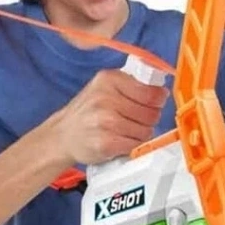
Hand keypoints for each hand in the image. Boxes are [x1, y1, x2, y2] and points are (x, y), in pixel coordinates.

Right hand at [50, 70, 168, 164]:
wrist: (62, 135)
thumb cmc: (88, 111)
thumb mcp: (105, 87)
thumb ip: (132, 86)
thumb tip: (162, 93)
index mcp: (109, 80)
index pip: (152, 93)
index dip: (158, 101)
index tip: (154, 104)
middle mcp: (106, 98)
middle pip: (152, 113)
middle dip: (148, 119)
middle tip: (134, 120)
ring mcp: (105, 121)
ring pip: (146, 130)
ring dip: (141, 133)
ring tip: (125, 131)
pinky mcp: (106, 143)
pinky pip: (136, 144)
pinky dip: (133, 145)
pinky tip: (121, 141)